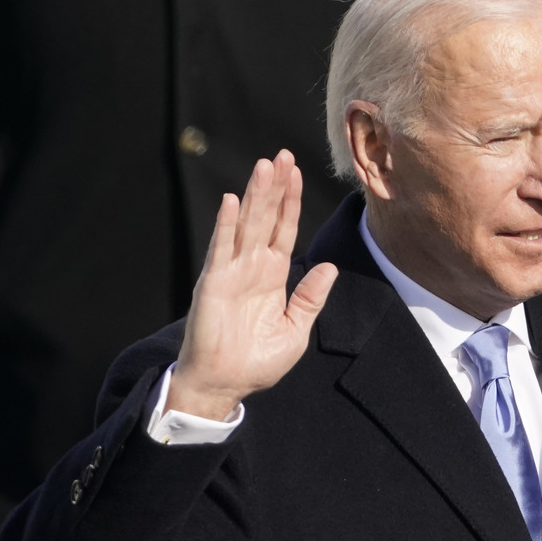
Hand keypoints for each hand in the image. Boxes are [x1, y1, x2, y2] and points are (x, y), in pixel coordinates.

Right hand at [167, 150, 338, 419]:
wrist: (226, 385)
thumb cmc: (257, 362)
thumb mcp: (296, 329)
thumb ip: (310, 297)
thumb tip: (328, 266)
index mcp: (272, 277)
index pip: (284, 230)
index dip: (291, 202)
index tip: (298, 172)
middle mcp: (252, 268)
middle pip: (266, 219)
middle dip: (276, 188)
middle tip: (284, 155)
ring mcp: (231, 273)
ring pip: (247, 225)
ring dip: (255, 195)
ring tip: (265, 165)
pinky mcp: (213, 284)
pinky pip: (221, 249)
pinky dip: (227, 224)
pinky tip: (233, 200)